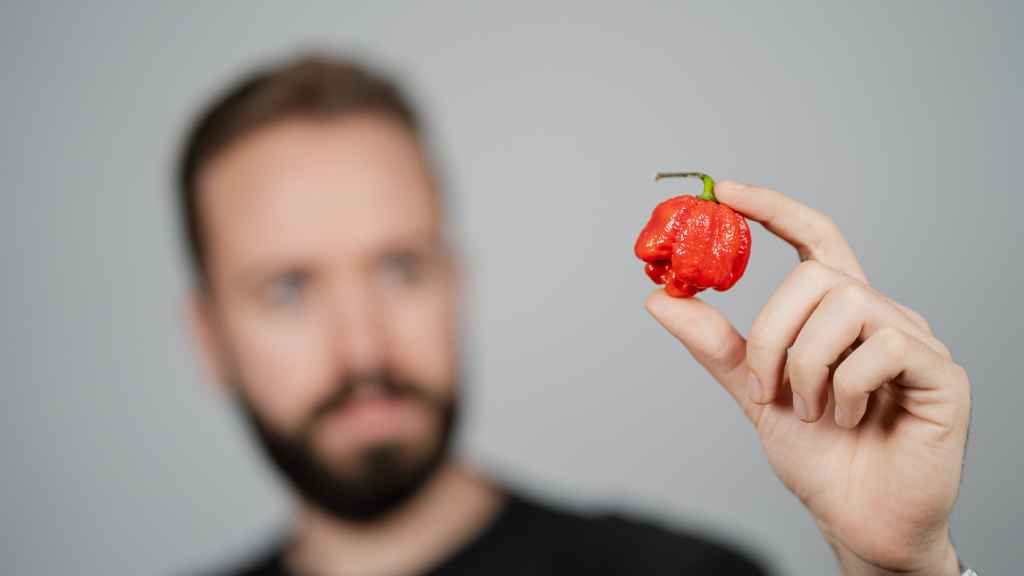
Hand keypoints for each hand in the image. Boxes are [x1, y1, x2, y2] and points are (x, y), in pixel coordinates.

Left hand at [645, 181, 969, 575]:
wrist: (858, 519)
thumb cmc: (818, 457)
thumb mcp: (753, 393)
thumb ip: (716, 345)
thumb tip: (661, 298)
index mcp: (838, 313)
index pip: (813, 237)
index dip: (771, 208)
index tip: (723, 190)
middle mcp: (880, 313)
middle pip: (815, 275)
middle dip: (772, 333)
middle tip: (765, 388)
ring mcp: (914, 340)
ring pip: (844, 306)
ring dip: (805, 367)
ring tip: (813, 411)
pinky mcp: (941, 372)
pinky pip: (881, 348)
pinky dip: (846, 389)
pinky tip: (848, 420)